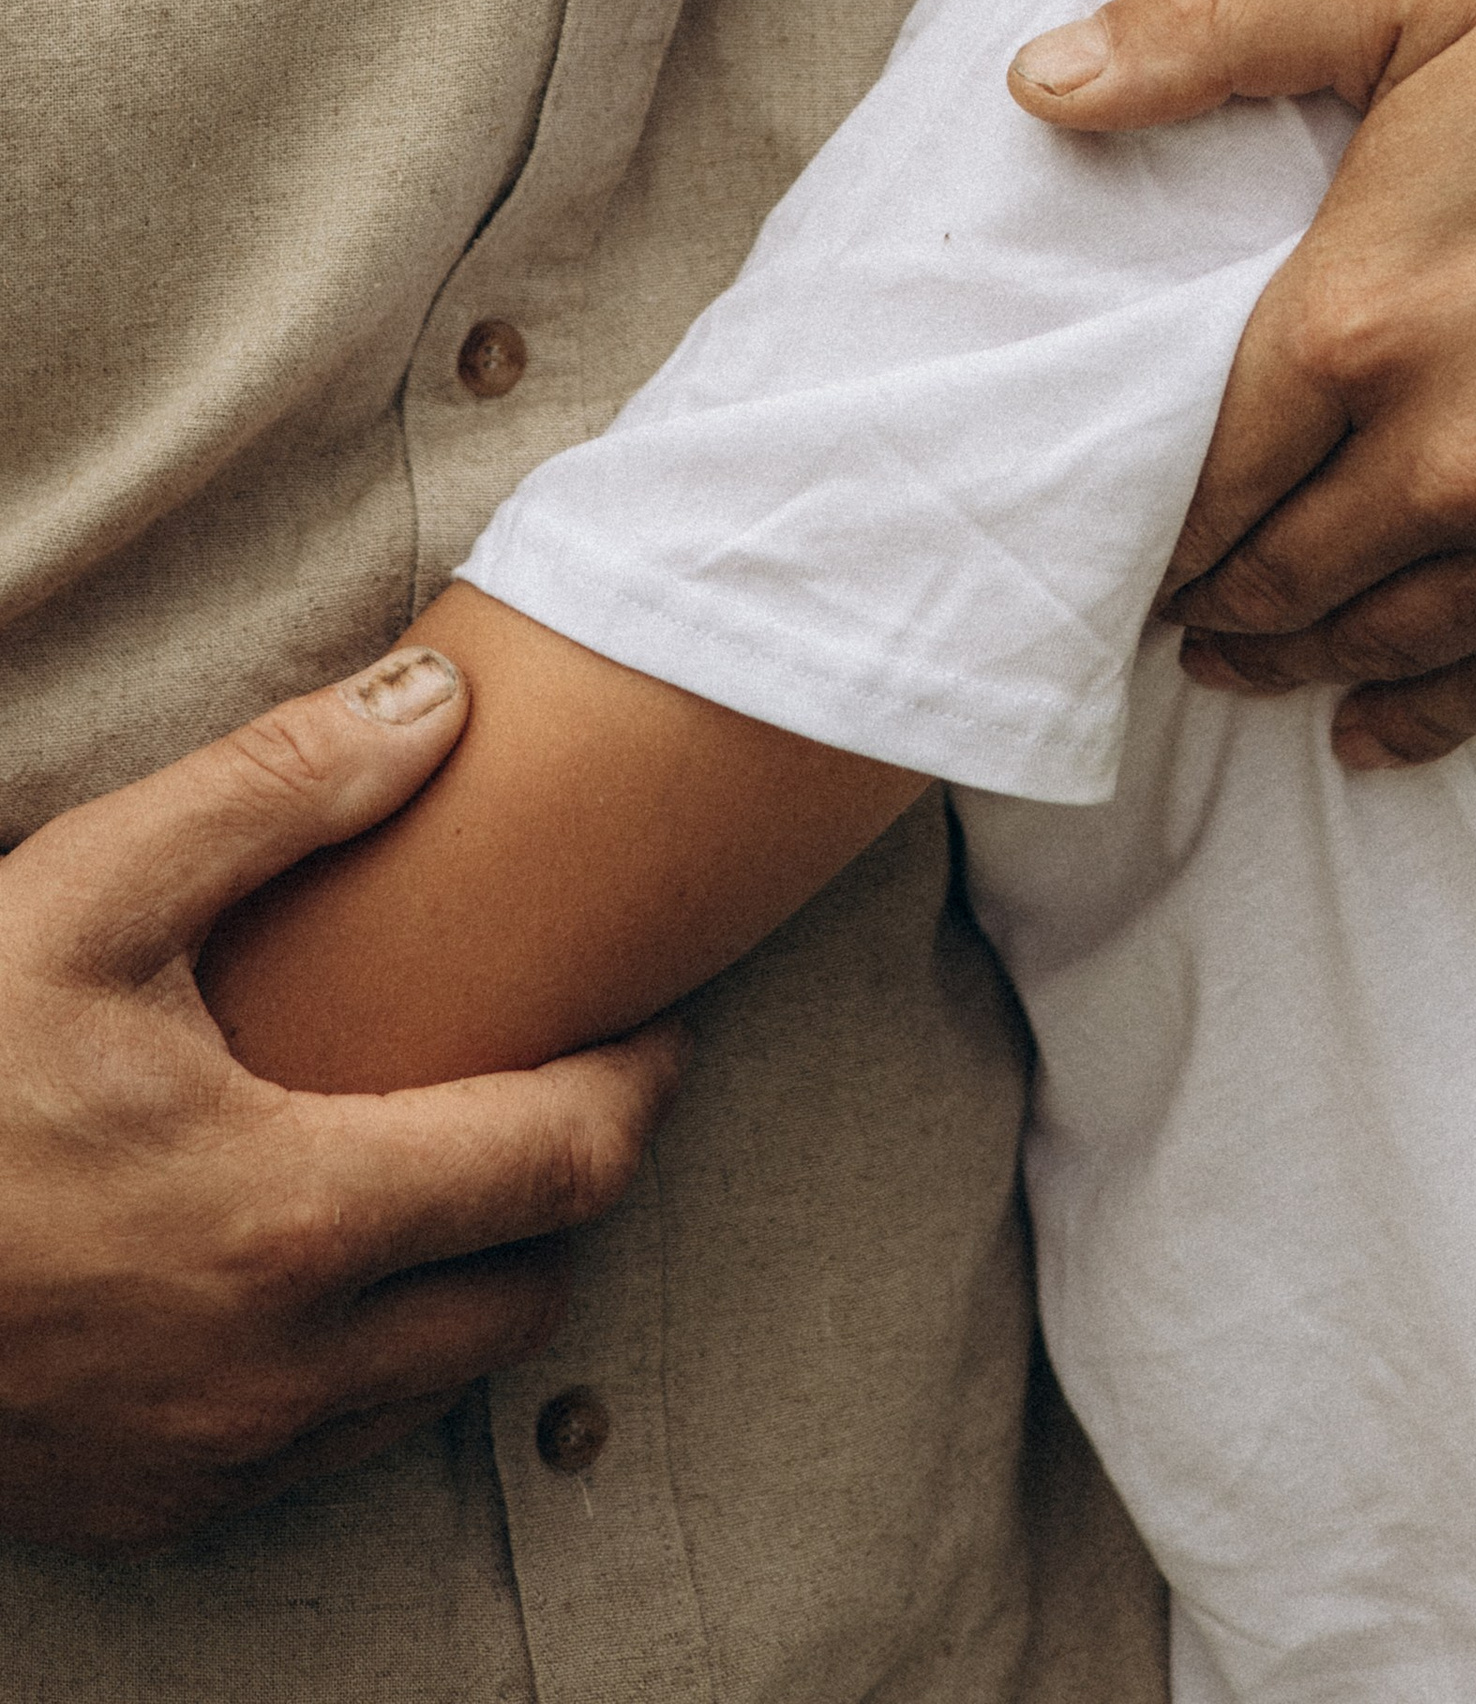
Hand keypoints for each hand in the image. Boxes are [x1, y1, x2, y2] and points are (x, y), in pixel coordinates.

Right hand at [0, 647, 684, 1551]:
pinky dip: (371, 1357)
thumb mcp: (83, 896)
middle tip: (561, 1076)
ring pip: (443, 1382)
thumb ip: (277, 792)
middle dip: (573, 1182)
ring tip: (452, 1159)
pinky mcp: (157, 1506)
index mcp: (301, 1212)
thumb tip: (439, 708)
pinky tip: (326, 1259)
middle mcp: (287, 1365)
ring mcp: (220, 1457)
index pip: (569, 1157)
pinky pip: (333, 1446)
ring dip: (476, 1276)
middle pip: (535, 1286)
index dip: (641, 1076)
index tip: (654, 1014)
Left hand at [1010, 0, 1475, 766]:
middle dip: (1200, 594)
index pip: (1195, 468)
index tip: (1095, 522)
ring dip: (1286, 658)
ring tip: (1235, 652)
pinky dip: (1418, 718)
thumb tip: (1039, 82)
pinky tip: (1369, 724)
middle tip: (1155, 600)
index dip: (1135, 509)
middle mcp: (1443, 457)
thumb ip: (1212, 28)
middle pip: (1270, 573)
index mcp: (1357, 321)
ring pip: (1370, 644)